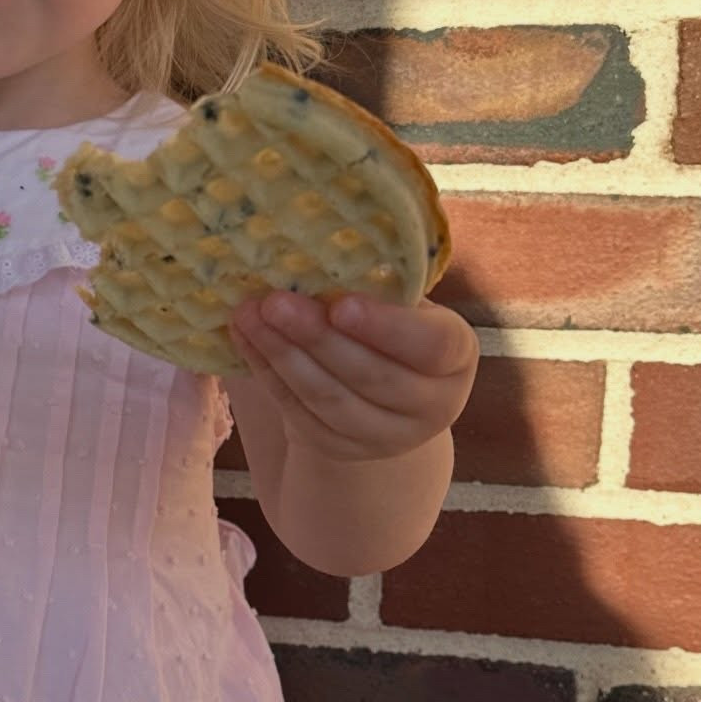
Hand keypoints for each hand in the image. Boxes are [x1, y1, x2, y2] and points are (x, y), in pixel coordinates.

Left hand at [229, 289, 478, 463]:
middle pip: (371, 376)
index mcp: (455, 356)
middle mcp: (433, 405)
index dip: (386, 328)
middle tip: (274, 302)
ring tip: (248, 315)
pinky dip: (268, 375)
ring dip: (282, 356)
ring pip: (330, 400)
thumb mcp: (399, 301)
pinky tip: (245, 339)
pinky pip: (300, 415)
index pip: (431, 346)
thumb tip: (315, 252)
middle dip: (317, 338)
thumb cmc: (389, 323)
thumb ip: (376, 284)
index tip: (342, 304)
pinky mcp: (342, 449)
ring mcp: (387, 436)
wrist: (380, 387)